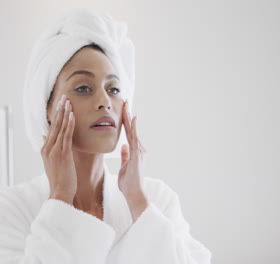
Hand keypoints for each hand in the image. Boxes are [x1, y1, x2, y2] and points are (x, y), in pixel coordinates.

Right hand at [41, 95, 76, 204]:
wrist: (60, 192)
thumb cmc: (62, 179)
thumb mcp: (53, 162)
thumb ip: (51, 149)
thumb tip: (46, 137)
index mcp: (46, 149)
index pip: (52, 128)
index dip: (57, 115)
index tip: (61, 104)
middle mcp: (48, 147)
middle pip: (54, 124)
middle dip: (59, 110)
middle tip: (64, 97)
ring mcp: (54, 150)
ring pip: (59, 127)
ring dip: (64, 113)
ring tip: (68, 101)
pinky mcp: (62, 154)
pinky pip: (66, 135)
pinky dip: (68, 124)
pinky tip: (72, 115)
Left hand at [119, 100, 147, 221]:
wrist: (135, 194)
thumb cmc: (129, 183)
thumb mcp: (125, 167)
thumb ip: (125, 156)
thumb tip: (123, 146)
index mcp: (135, 151)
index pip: (129, 133)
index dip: (125, 121)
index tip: (123, 110)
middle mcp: (139, 149)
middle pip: (131, 128)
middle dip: (128, 115)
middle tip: (125, 101)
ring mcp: (139, 151)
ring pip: (133, 130)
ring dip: (129, 117)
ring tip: (126, 105)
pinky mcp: (137, 154)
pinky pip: (134, 138)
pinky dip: (133, 128)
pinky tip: (131, 119)